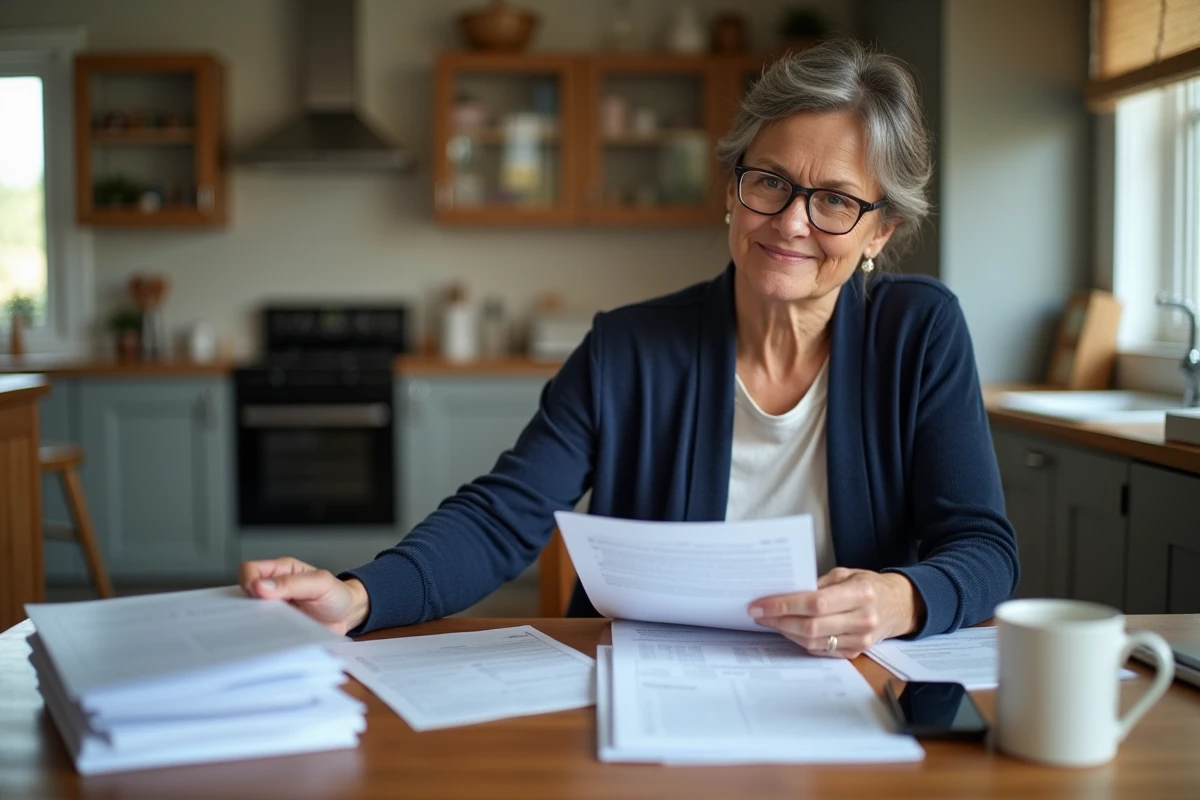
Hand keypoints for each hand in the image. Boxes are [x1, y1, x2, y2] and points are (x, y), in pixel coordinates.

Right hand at [239, 557, 369, 635]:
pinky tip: (271, 639)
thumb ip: (293, 583)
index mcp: (281, 571)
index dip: (248, 581)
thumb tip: (260, 587)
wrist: (349, 616)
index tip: (256, 595)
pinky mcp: (277, 627)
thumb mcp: (320, 583)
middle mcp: (273, 589)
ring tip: (267, 628)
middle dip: (245, 605)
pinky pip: (262, 630)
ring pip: (249, 614)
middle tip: (259, 616)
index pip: (250, 570)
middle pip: (243, 593)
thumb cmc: (336, 594)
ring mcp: (273, 609)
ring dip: (254, 622)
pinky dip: (263, 635)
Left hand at [747, 568, 924, 657]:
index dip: (784, 605)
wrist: (899, 606)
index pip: (814, 603)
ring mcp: (860, 640)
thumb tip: (785, 592)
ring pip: (813, 642)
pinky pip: (821, 650)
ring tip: (770, 621)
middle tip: (758, 614)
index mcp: (860, 594)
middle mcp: (862, 619)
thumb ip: (818, 583)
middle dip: (778, 620)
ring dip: (786, 632)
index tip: (760, 605)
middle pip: (811, 626)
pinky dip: (800, 641)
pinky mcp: (856, 652)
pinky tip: (788, 630)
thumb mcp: (846, 574)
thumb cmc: (869, 585)